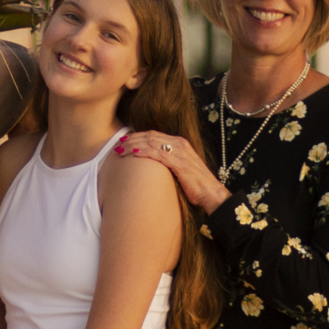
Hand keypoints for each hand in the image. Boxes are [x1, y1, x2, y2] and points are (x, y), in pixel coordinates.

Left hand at [114, 130, 229, 212]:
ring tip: (120, 149)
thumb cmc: (195, 184)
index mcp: (180, 143)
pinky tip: (133, 153)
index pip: (154, 135)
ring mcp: (180, 152)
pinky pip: (157, 154)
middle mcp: (180, 144)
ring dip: (133, 145)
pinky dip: (144, 152)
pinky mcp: (179, 162)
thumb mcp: (181, 168)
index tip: (124, 141)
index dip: (137, 136)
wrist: (211, 193)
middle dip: (132, 139)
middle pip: (150, 136)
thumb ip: (168, 162)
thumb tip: (152, 165)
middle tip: (118, 144)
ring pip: (151, 143)